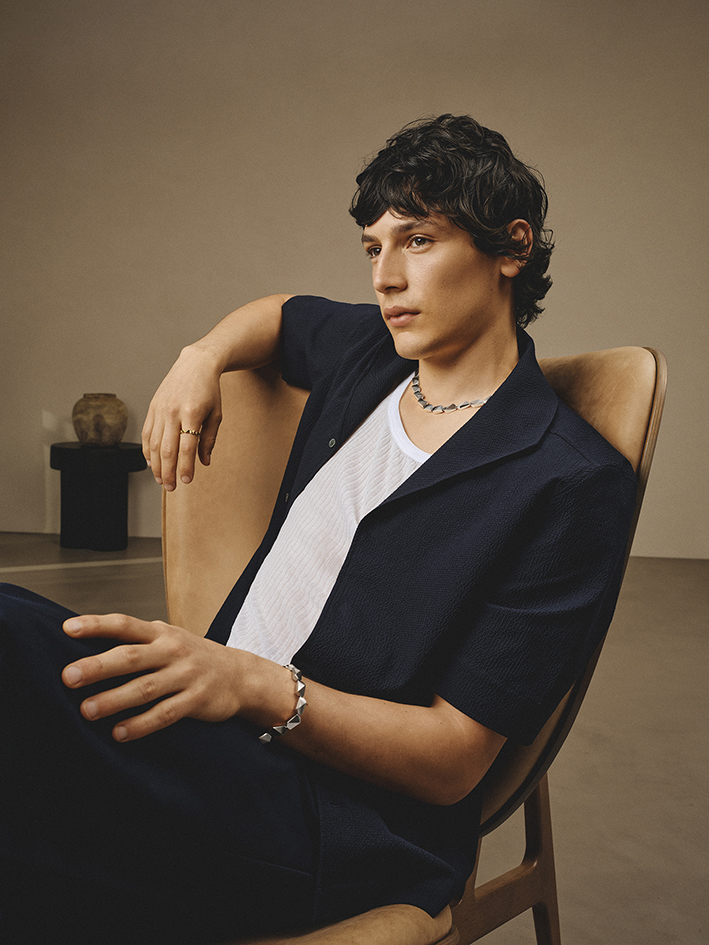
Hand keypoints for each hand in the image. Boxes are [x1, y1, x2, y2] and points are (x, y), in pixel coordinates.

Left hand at [61, 614, 254, 741]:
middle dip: (98, 667)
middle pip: (131, 657)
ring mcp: (185, 675)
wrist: (239, 675)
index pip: (124, 625)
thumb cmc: (191, 657)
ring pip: (145, 688)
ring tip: (86, 710)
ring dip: (114, 699)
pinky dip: (141, 724)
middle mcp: (172, 651)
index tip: (68, 629)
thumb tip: (86, 650)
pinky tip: (119, 732)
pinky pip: (165, 713)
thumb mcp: (168, 639)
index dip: (96, 625)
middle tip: (69, 676)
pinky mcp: (196, 700)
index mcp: (161, 633)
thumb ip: (136, 642)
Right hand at [141, 345, 222, 490]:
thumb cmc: (209, 390)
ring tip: (161, 479)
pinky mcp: (152, 408)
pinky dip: (147, 451)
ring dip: (156, 465)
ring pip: (153, 444)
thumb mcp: (216, 414)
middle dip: (168, 472)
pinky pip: (147, 434)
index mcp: (192, 413)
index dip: (185, 467)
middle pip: (166, 449)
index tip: (187, 481)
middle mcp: (173, 411)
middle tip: (171, 487)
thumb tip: (204, 462)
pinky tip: (152, 463)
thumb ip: (209, 439)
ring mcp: (160, 409)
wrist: (195, 364)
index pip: (186, 447)